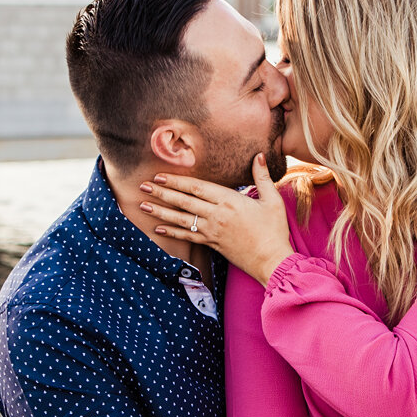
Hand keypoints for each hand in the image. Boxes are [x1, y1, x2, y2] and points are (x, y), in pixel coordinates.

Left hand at [140, 156, 295, 284]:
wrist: (272, 260)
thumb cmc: (274, 230)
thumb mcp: (272, 200)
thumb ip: (263, 177)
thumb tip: (259, 155)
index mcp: (230, 201)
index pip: (197, 188)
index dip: (177, 181)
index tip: (160, 175)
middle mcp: (217, 215)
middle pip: (184, 201)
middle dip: (162, 193)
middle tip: (142, 186)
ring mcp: (212, 231)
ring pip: (181, 219)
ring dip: (160, 212)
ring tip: (143, 206)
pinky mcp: (212, 244)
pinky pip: (188, 237)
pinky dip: (172, 232)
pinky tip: (159, 228)